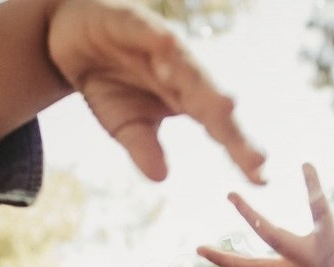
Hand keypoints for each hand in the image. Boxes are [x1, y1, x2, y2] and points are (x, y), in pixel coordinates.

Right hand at [47, 0, 265, 183]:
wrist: (71, 38)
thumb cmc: (109, 83)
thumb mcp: (124, 125)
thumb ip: (144, 147)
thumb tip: (161, 178)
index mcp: (185, 100)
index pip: (219, 129)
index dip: (240, 152)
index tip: (261, 178)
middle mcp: (181, 72)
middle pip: (211, 101)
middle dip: (233, 128)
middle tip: (256, 155)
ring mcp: (158, 45)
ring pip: (186, 66)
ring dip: (205, 85)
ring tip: (226, 106)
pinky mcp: (130, 21)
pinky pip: (144, 29)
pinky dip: (155, 36)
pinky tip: (167, 44)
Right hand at [198, 163, 333, 266]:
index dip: (229, 261)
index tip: (203, 251)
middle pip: (254, 264)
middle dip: (226, 258)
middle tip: (197, 248)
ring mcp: (312, 259)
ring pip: (273, 237)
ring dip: (249, 218)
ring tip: (231, 196)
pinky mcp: (333, 244)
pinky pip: (318, 211)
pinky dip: (313, 188)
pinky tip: (306, 166)